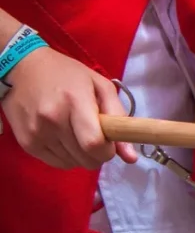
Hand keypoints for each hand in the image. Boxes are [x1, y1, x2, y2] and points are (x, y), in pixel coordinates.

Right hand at [1, 47, 137, 169]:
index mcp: (75, 101)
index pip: (94, 143)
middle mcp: (52, 120)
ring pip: (72, 163)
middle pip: (85, 158)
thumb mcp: (100, 86)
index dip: (108, 151)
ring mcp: (37, 133)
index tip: (110, 143)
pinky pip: (57, 163)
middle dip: (98, 155)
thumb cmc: (67, 75)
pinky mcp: (26, 143)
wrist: (23, 69)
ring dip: (82, 155)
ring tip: (77, 134)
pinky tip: (65, 139)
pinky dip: (67, 157)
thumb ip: (120, 118)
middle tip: (96, 138)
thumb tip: (132, 157)